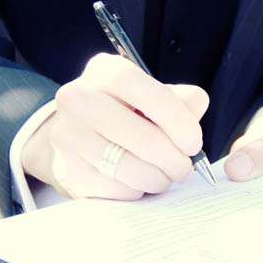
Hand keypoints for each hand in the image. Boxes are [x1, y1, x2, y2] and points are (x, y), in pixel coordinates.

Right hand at [22, 53, 208, 200]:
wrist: (76, 132)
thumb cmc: (125, 111)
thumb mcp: (151, 94)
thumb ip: (181, 99)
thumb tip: (195, 109)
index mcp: (106, 71)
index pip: (151, 94)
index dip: (179, 122)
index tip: (193, 143)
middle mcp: (78, 98)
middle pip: (143, 138)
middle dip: (174, 159)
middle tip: (185, 167)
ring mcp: (68, 135)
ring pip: (131, 168)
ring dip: (158, 178)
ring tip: (165, 175)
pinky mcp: (67, 170)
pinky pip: (117, 189)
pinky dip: (137, 190)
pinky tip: (138, 180)